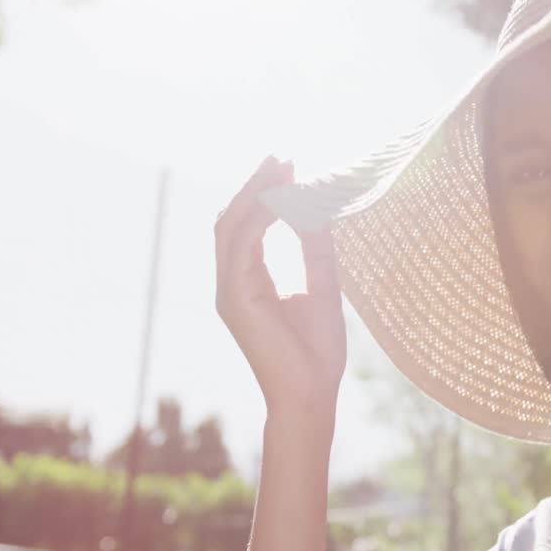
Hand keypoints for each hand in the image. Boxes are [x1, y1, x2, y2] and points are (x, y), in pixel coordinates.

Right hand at [214, 155, 346, 417]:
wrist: (311, 393)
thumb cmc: (317, 352)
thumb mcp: (322, 288)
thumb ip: (314, 249)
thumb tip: (316, 207)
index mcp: (248, 282)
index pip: (247, 226)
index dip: (264, 194)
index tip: (290, 167)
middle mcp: (231, 283)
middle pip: (232, 219)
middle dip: (254, 185)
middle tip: (281, 156)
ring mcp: (228, 292)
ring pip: (231, 227)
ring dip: (255, 193)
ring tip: (281, 168)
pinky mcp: (235, 300)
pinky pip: (242, 247)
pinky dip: (261, 219)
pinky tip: (283, 200)